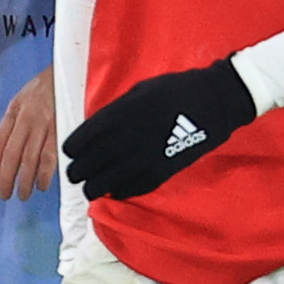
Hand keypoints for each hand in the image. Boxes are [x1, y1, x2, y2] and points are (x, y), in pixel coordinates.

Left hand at [0, 67, 57, 200]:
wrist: (72, 69)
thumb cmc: (46, 86)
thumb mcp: (22, 97)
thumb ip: (12, 120)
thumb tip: (2, 147)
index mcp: (15, 110)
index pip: (0, 140)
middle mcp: (28, 118)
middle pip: (13, 153)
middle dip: (7, 177)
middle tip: (5, 195)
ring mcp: (46, 124)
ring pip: (31, 158)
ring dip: (25, 180)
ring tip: (23, 194)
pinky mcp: (64, 128)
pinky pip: (52, 155)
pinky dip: (45, 173)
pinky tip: (42, 185)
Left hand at [62, 59, 255, 200]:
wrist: (213, 102)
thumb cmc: (173, 90)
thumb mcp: (137, 92)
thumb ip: (113, 113)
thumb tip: (95, 130)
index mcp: (116, 117)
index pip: (79, 141)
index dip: (71, 150)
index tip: (71, 152)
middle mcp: (125, 141)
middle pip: (87, 166)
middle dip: (77, 172)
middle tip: (76, 174)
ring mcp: (143, 159)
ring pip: (104, 183)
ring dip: (93, 187)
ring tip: (91, 187)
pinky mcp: (161, 173)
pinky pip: (130, 190)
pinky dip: (118, 192)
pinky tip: (114, 190)